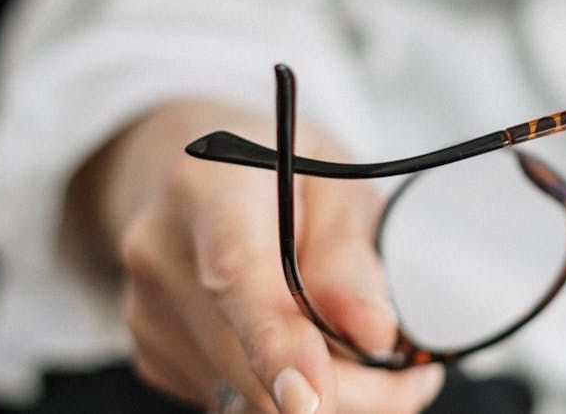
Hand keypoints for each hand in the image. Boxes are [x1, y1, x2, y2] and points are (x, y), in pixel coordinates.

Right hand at [65, 100, 442, 412]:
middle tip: (415, 376)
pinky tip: (315, 355)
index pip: (237, 277)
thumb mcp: (335, 179)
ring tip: (374, 357)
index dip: (276, 344)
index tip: (311, 397)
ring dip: (327, 395)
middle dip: (349, 389)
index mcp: (210, 192)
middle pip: (253, 361)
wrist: (188, 178)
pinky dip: (286, 391)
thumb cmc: (273, 172)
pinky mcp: (154, 354)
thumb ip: (351, 253)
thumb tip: (372, 332)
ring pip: (248, 396)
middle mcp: (163, 257)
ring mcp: (150, 314)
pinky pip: (235, 395)